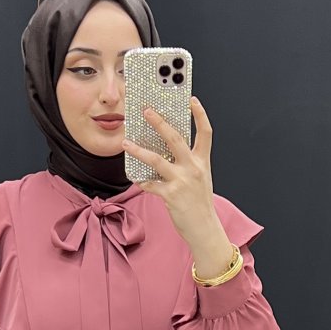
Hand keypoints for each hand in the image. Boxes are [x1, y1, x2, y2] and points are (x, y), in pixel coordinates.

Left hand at [122, 96, 217, 242]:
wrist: (204, 229)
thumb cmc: (199, 204)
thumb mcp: (200, 179)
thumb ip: (187, 163)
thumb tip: (167, 151)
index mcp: (202, 162)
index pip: (205, 133)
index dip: (200, 115)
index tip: (192, 100)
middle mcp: (193, 168)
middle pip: (175, 138)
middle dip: (159, 122)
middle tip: (146, 111)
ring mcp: (181, 181)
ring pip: (156, 159)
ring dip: (138, 150)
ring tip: (126, 143)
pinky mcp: (170, 195)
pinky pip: (150, 184)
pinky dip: (141, 181)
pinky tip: (135, 179)